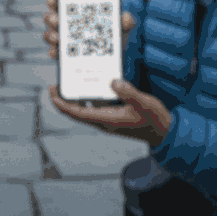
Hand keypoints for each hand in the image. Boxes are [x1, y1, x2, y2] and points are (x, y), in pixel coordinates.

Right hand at [43, 0, 136, 59]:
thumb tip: (127, 18)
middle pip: (50, 18)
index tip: (53, 1)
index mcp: (76, 14)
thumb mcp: (119, 27)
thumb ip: (125, 21)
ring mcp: (62, 40)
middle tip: (58, 21)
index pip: (60, 3)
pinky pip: (54, 53)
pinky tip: (59, 53)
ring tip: (59, 39)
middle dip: (52, 18)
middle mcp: (65, 25)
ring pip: (49, 35)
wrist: (113, 58)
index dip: (54, 1)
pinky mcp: (64, 56)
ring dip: (51, 36)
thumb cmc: (113, 36)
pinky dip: (54, 52)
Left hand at [47, 82, 171, 148]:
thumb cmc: (154, 120)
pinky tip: (89, 85)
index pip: (76, 113)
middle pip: (76, 112)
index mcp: (107, 120)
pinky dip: (87, 97)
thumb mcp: (144, 104)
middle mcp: (103, 121)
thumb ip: (129, 93)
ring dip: (74, 98)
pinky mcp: (112, 116)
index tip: (51, 91)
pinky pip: (94, 107)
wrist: (165, 133)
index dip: (61, 103)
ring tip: (68, 82)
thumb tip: (113, 82)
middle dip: (63, 100)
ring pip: (83, 110)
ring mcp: (107, 120)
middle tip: (54, 84)